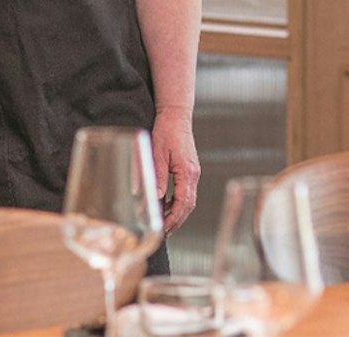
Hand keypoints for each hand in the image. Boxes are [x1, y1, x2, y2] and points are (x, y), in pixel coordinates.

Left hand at [152, 112, 200, 228]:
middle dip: (176, 221)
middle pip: (188, 205)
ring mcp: (193, 172)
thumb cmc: (167, 130)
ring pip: (188, 201)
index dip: (173, 218)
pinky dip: (177, 203)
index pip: (182, 203)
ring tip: (164, 224)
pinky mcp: (189, 170)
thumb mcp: (157, 154)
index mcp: (187, 172)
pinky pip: (186, 192)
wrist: (176, 115)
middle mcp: (193, 174)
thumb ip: (157, 177)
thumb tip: (155, 198)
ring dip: (177, 214)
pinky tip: (166, 207)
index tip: (162, 228)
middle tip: (163, 232)